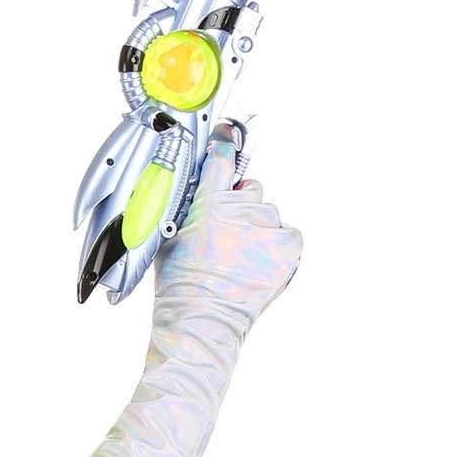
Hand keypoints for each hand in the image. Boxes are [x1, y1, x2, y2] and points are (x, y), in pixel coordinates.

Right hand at [156, 128, 302, 325]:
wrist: (201, 321)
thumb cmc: (180, 288)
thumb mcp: (168, 240)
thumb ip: (183, 210)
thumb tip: (191, 195)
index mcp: (209, 202)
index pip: (222, 158)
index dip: (225, 144)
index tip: (228, 135)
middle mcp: (241, 209)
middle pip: (250, 190)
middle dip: (241, 206)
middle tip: (227, 235)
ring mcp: (267, 227)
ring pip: (268, 214)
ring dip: (258, 230)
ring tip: (240, 259)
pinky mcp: (288, 245)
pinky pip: (287, 234)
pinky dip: (277, 246)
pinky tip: (258, 264)